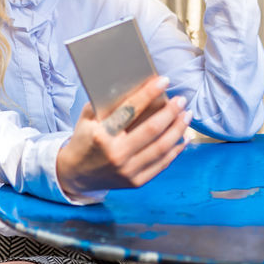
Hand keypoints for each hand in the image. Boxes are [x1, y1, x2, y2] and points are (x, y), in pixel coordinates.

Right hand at [56, 75, 191, 195]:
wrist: (77, 174)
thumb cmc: (85, 139)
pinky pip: (162, 164)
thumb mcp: (88, 117)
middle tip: (181, 99)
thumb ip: (108, 102)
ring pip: (162, 147)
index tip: (164, 81)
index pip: (131, 109)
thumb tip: (136, 84)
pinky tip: (184, 136)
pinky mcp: (136, 182)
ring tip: (186, 115)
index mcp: (103, 135)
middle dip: (170, 112)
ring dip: (178, 129)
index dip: (149, 93)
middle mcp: (117, 154)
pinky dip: (176, 149)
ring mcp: (128, 170)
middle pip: (152, 129)